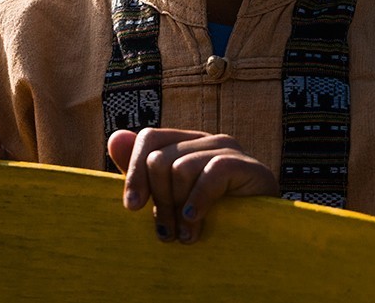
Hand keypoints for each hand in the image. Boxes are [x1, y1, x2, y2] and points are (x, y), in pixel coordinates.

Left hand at [106, 128, 277, 244]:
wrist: (260, 237)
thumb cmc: (211, 218)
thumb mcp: (172, 198)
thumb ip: (143, 171)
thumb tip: (114, 138)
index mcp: (186, 143)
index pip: (149, 138)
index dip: (134, 172)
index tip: (133, 208)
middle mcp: (206, 140)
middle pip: (160, 158)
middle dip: (159, 201)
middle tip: (167, 233)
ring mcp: (228, 150)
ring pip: (180, 168)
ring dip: (178, 210)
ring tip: (187, 236)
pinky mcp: (247, 166)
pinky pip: (210, 174)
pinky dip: (198, 202)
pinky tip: (196, 223)